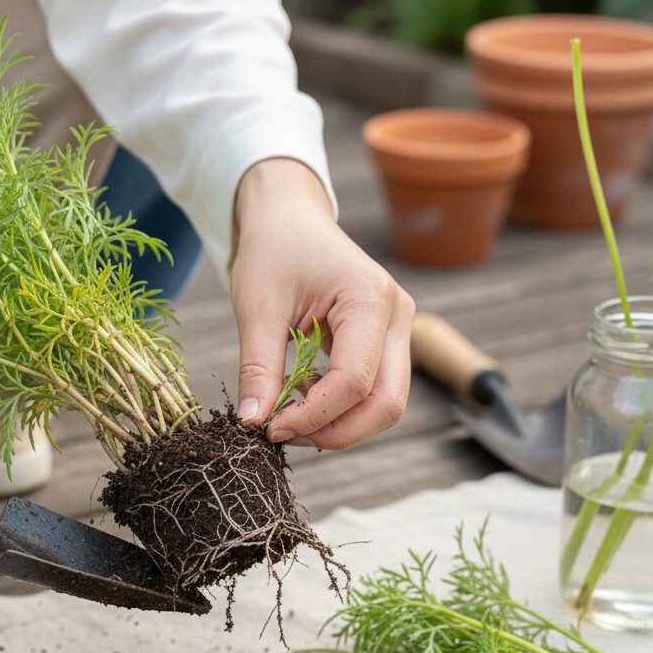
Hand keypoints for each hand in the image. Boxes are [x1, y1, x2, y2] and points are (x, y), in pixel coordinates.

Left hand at [229, 158, 413, 449]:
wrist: (289, 216)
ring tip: (290, 417)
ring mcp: (399, 328)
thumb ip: (258, 369)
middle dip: (337, 432)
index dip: (313, 416)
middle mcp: (398, 315)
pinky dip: (343, 409)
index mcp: (370, 299)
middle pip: (387, 403)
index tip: (270, 428)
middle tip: (284, 435)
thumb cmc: (272, 250)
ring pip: (387, 404)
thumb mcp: (256, 308)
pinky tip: (305, 398)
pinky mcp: (389, 340)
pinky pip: (378, 390)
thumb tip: (252, 424)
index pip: (354, 382)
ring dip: (341, 425)